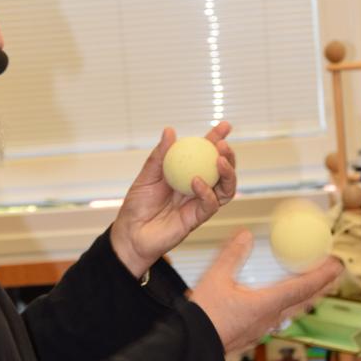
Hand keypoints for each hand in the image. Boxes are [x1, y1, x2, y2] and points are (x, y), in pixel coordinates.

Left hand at [110, 123, 236, 277]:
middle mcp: (197, 187)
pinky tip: (197, 181)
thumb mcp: (146, 176)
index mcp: (186, 173)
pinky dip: (206, 192)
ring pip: (225, 188)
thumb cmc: (137, 205)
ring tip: (220, 161)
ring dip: (227, 173)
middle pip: (222, 171)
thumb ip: (160, 155)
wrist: (131, 233)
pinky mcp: (197, 218)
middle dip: (228, 156)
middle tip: (224, 145)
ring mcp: (199, 203)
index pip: (205, 154)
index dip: (216, 139)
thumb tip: (170, 131)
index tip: (225, 126)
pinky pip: (210, 205)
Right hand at [190, 231, 341, 355]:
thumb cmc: (204, 316)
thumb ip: (232, 255)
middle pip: (305, 301)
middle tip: (332, 274)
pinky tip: (282, 305)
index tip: (336, 265)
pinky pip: (280, 319)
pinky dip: (290, 307)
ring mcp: (264, 329)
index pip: (303, 287)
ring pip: (294, 312)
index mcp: (267, 304)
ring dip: (307, 298)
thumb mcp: (215, 278)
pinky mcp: (254, 334)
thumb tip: (246, 236)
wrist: (193, 345)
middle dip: (322, 286)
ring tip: (314, 288)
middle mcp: (271, 318)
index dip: (322, 275)